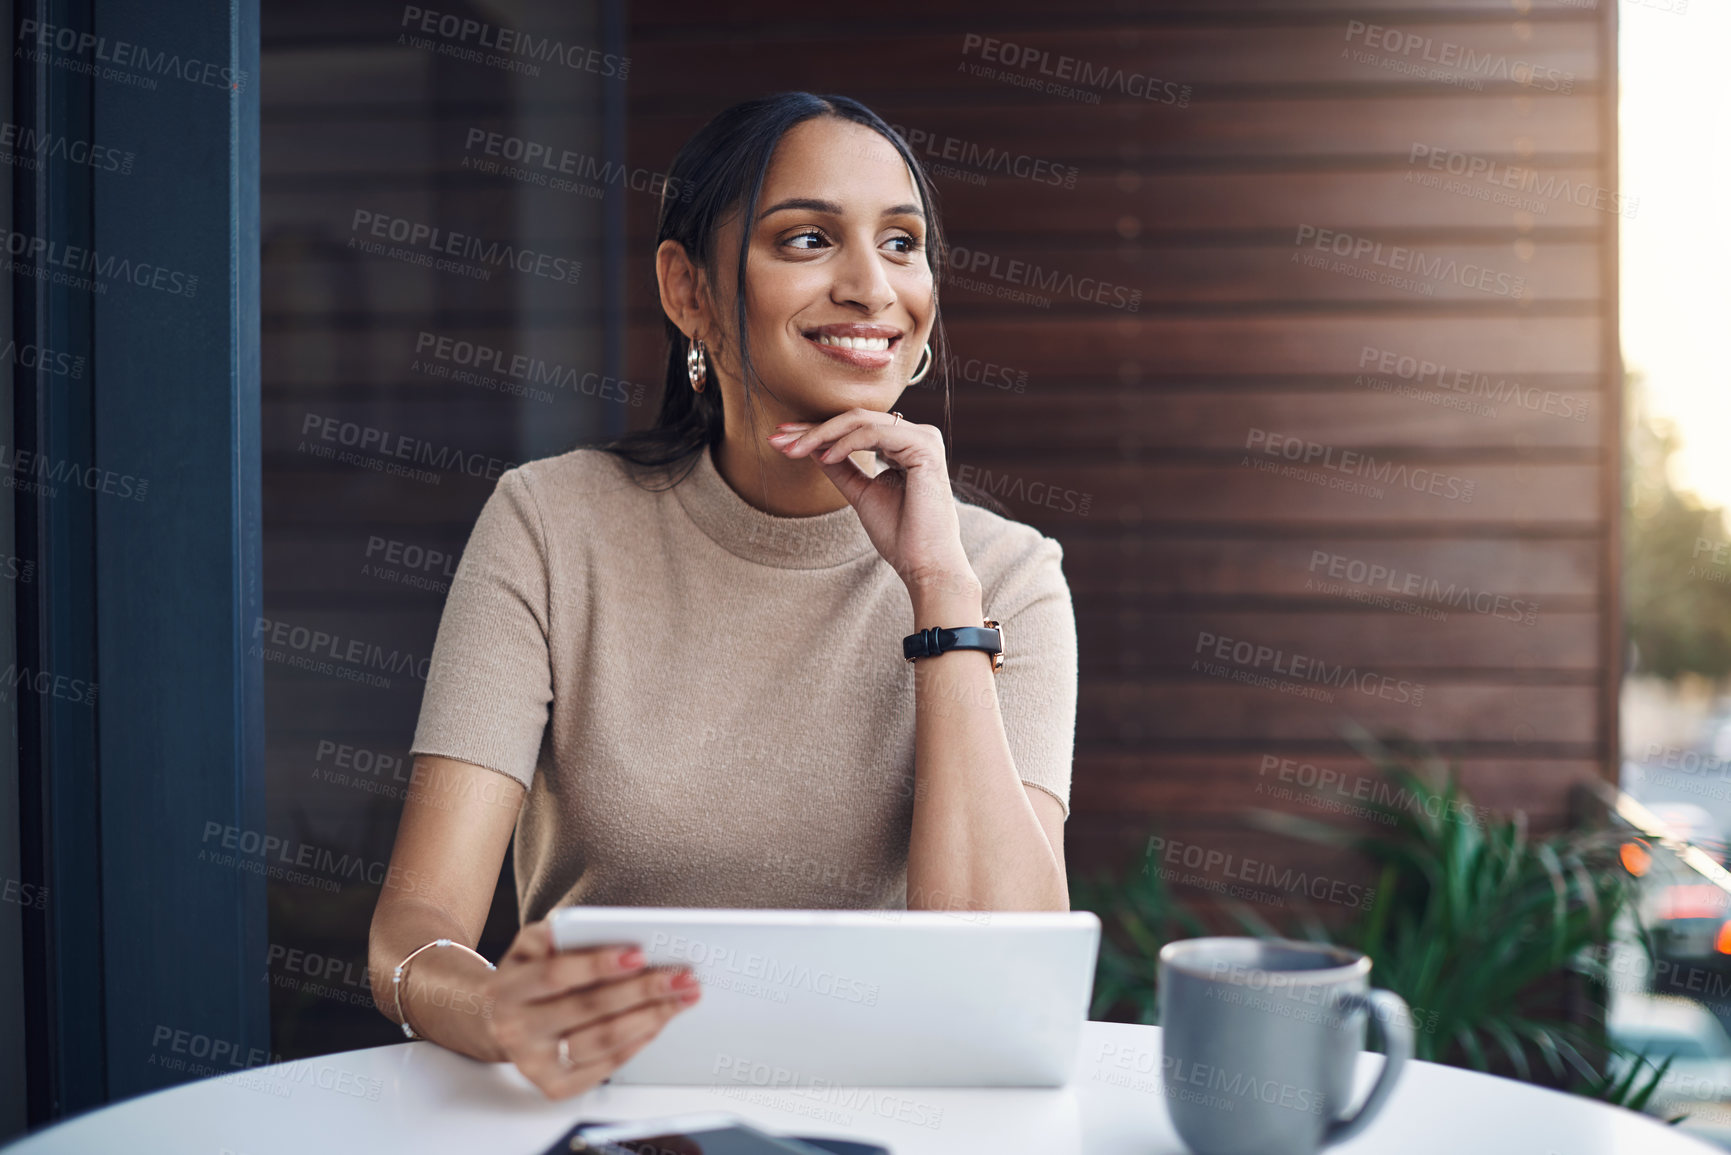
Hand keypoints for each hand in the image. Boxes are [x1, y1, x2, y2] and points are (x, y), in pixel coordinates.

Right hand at [482, 919, 699, 1099]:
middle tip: (682, 976)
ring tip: (681, 998)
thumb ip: (557, 934)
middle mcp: (516, 1030)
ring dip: (649, 1017)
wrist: (500, 1020)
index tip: (640, 953)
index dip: (598, 964)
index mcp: (507, 989)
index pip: (556, 975)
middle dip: (642, 990)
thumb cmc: (528, 975)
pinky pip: (606, 1066)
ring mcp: (534, 1063)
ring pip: (601, 1041)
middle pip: (588, 1008)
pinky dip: (638, 1042)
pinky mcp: (554, 1086)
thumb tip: (600, 928)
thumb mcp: (530, 945)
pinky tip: (659, 1020)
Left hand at [768, 407, 978, 596]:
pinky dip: (845, 443)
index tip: (782, 439)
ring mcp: (924, 438)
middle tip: (777, 438)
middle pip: (855, 419)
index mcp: (906, 444)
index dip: (816, 430)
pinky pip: (875, 434)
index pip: (855, 428)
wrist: (924, 564)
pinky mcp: (925, 447)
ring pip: (861, 421)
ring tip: (793, 450)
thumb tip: (810, 445)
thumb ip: (840, 466)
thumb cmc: (900, 535)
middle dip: (811, 428)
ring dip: (821, 433)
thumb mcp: (860, 492)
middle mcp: (917, 435)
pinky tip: (823, 456)